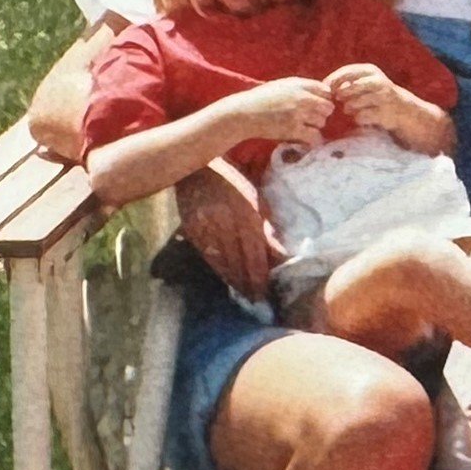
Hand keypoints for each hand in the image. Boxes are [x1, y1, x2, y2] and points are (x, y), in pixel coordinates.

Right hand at [175, 163, 282, 294]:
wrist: (196, 168)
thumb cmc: (232, 180)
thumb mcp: (254, 197)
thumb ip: (266, 224)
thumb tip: (279, 251)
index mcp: (244, 214)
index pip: (253, 253)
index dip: (259, 274)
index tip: (266, 291)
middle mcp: (224, 225)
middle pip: (237, 262)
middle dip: (248, 283)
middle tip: (258, 301)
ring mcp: (205, 229)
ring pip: (221, 263)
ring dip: (234, 281)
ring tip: (245, 296)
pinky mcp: (191, 232)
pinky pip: (207, 256)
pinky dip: (218, 270)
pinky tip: (226, 279)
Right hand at [229, 76, 332, 146]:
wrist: (243, 113)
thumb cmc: (261, 98)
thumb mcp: (282, 85)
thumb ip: (302, 86)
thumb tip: (324, 91)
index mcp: (299, 85)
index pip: (326, 90)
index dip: (323, 99)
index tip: (316, 105)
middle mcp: (301, 98)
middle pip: (328, 107)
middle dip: (322, 113)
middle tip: (311, 117)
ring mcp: (298, 114)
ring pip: (322, 122)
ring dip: (316, 126)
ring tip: (304, 126)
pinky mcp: (292, 130)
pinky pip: (314, 136)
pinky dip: (313, 139)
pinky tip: (306, 139)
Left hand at [325, 63, 404, 130]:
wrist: (400, 108)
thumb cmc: (374, 93)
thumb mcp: (362, 81)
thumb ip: (345, 80)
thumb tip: (323, 86)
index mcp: (370, 70)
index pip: (346, 72)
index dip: (333, 81)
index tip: (326, 91)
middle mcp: (378, 81)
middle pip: (351, 87)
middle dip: (342, 95)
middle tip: (339, 100)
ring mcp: (383, 97)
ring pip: (355, 103)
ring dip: (349, 107)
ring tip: (348, 110)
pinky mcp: (385, 112)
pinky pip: (362, 116)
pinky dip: (357, 118)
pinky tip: (359, 118)